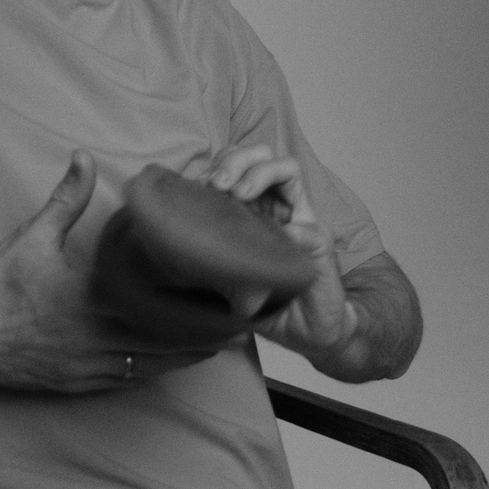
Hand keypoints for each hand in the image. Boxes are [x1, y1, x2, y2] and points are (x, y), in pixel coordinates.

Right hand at [0, 152, 220, 392]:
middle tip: (236, 324)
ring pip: (152, 367)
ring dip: (185, 358)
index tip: (224, 296)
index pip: (159, 306)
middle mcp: (96, 337)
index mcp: (93, 298)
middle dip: (204, 335)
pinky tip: (168, 363)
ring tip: (216, 346)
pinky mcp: (77, 383)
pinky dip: (153, 371)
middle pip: (167, 342)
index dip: (195, 306)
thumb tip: (84, 157)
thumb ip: (67, 198)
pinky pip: (127, 381)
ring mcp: (88, 365)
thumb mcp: (32, 235)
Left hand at [200, 144, 357, 362]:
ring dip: (261, 173)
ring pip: (288, 169)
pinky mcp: (320, 246)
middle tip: (217, 184)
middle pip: (260, 155)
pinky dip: (295, 230)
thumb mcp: (224, 276)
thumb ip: (206, 257)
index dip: (216, 165)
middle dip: (235, 160)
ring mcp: (300, 221)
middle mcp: (276, 206)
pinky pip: (311, 229)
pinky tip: (282, 239)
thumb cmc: (265, 301)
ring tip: (240, 194)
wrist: (304, 332)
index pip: (236, 165)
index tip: (197, 186)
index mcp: (251, 208)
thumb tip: (168, 242)